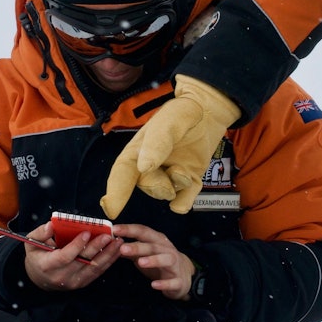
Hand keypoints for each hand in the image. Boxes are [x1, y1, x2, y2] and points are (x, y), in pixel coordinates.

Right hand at [22, 221, 121, 291]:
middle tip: (108, 235)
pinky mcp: (82, 283)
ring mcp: (73, 282)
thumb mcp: (32, 243)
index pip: (65, 256)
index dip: (76, 245)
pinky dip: (108, 261)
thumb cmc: (37, 256)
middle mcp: (61, 277)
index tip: (87, 232)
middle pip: (82, 262)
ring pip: (93, 268)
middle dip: (97, 248)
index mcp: (47, 266)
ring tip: (118, 241)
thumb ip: (41, 232)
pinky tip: (116, 251)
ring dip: (108, 254)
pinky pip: (97, 272)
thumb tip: (52, 224)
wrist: (39, 278)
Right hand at [100, 74, 239, 216]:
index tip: (111, 210)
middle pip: (147, 186)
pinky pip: (182, 201)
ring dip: (176, 186)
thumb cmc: (184, 112)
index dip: (115, 192)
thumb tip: (143, 167)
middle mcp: (151, 166)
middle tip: (174, 172)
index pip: (122, 173)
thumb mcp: (170, 120)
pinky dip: (184, 203)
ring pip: (166, 193)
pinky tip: (187, 196)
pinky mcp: (188, 181)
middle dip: (157, 185)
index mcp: (138, 150)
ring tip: (184, 169)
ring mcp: (170, 174)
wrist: (210, 112)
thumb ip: (157, 141)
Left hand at [112, 223, 196, 300]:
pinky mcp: (178, 281)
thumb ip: (131, 249)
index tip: (114, 229)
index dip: (129, 229)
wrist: (183, 276)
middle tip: (123, 248)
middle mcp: (167, 250)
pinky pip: (172, 282)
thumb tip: (111, 244)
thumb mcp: (145, 254)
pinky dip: (164, 283)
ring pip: (166, 259)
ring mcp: (174, 265)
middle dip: (138, 246)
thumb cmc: (160, 262)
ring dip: (154, 260)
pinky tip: (154, 285)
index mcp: (157, 241)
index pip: (143, 232)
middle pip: (153, 246)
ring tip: (140, 262)